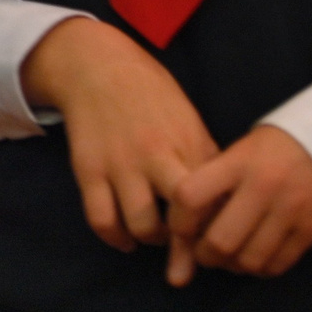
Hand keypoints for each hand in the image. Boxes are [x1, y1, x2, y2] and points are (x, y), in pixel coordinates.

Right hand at [20, 17, 218, 263]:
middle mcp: (156, 156)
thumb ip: (206, 164)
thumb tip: (223, 208)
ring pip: (140, 225)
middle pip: (181, 220)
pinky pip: (101, 219)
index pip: (212, 201)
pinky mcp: (88, 169)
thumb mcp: (189, 122)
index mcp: (188, 143)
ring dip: (150, 239)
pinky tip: (124, 238)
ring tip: (153, 233)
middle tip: (186, 245)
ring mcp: (119, 164)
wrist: (98, 66)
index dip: (218, 229)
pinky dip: (115, 238)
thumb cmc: (152, 95)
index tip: (217, 240)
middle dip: (187, 244)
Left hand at [164, 124, 311, 285]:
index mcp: (237, 163)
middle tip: (204, 253)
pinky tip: (254, 257)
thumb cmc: (264, 153)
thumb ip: (210, 187)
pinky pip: (277, 265)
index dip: (178, 222)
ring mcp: (292, 210)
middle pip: (221, 241)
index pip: (190, 197)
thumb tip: (184, 234)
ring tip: (229, 257)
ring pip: (250, 260)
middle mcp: (264, 186)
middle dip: (205, 256)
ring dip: (233, 266)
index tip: (180, 230)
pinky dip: (259, 269)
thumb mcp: (233, 155)